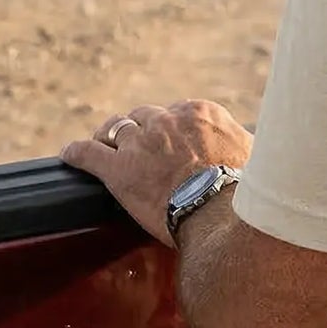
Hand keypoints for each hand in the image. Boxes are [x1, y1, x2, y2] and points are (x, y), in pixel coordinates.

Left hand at [61, 100, 253, 248]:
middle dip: (141, 131)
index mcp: (201, 113)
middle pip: (144, 116)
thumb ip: (243, 144)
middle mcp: (168, 120)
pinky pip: (86, 153)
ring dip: (110, 138)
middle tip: (140, 149)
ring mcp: (140, 143)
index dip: (171, 129)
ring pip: (114, 129)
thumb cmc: (245, 191)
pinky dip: (77, 153)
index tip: (172, 143)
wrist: (224, 216)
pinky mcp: (117, 169)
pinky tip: (71, 155)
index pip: (177, 112)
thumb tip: (254, 150)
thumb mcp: (256, 155)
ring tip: (105, 147)